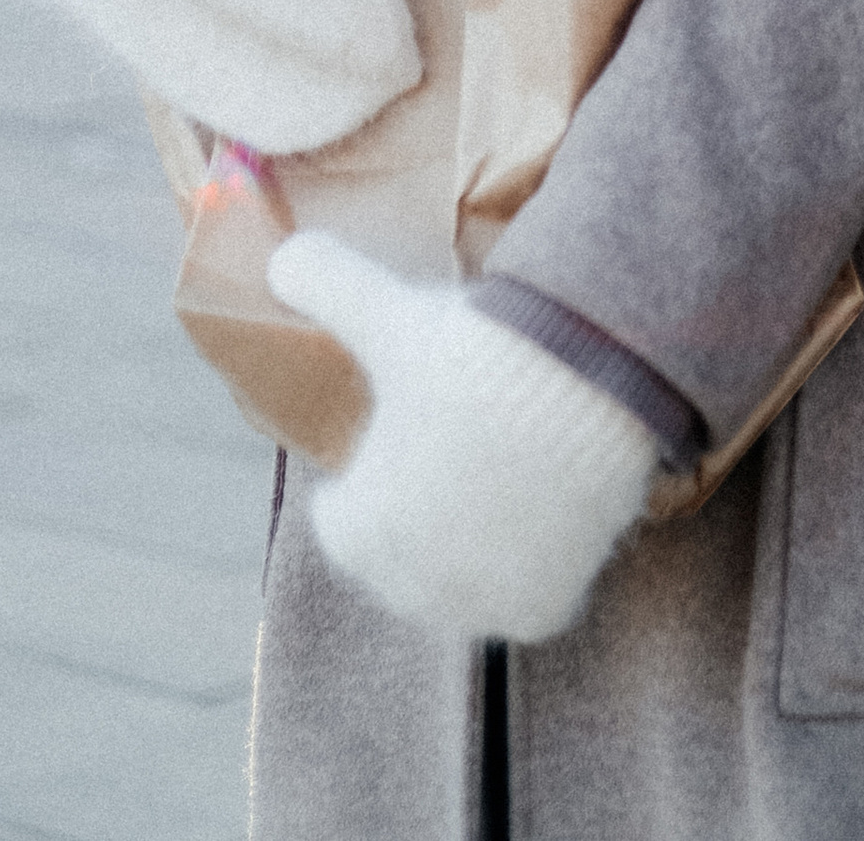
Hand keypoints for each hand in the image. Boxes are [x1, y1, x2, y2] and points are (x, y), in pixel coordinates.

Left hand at [267, 233, 657, 641]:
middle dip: (410, 528)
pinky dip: (528, 575)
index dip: (357, 491)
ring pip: (459, 592)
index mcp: (362, 526)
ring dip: (465, 559)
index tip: (382, 457)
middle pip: (397, 566)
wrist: (584, 389)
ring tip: (491, 498)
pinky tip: (539, 528)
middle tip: (442, 470)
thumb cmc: (473, 359)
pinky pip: (523, 603)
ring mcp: (482, 601)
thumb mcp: (392, 315)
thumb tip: (279, 257)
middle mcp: (414, 581)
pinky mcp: (544, 605)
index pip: (340, 526)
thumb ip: (329, 285)